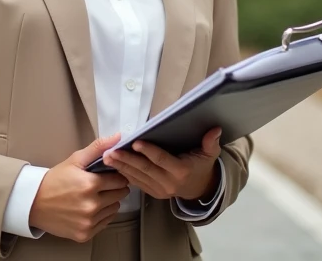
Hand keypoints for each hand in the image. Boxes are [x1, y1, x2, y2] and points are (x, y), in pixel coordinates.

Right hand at [28, 134, 130, 242]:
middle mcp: (91, 205)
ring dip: (109, 202)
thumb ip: (98, 147)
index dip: (116, 176)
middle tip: (101, 186)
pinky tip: (90, 209)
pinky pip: (106, 222)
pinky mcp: (85, 234)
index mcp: (90, 184)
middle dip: (114, 188)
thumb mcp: (75, 160)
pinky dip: (102, 215)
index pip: (120, 180)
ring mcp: (88, 222)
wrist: (34, 203)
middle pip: (120, 195)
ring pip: (114, 209)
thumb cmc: (55, 180)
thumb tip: (118, 137)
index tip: (109, 175)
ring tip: (95, 197)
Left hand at [103, 127, 222, 201]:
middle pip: (145, 169)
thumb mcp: (210, 154)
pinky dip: (124, 175)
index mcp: (181, 171)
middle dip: (126, 159)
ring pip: (137, 177)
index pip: (162, 160)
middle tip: (110, 151)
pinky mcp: (153, 193)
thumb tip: (215, 129)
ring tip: (106, 158)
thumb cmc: (201, 165)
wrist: (199, 188)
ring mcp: (159, 190)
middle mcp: (169, 183)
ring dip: (121, 167)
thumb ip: (210, 142)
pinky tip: (113, 167)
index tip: (135, 142)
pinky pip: (136, 183)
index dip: (149, 151)